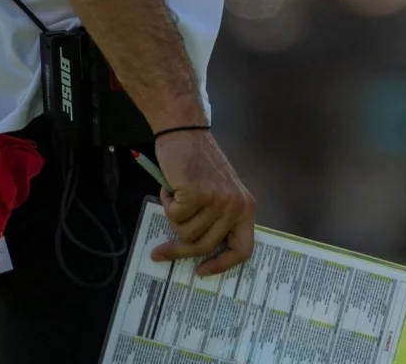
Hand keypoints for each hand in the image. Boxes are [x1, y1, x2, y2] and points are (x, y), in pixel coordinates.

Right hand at [148, 130, 255, 275]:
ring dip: (174, 216)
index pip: (243, 249)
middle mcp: (235, 206)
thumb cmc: (199, 165)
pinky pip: (173, 215)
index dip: (222, 265)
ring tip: (178, 194)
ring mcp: (217, 200)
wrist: (186, 133)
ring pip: (185, 232)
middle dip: (179, 250)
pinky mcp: (197, 193)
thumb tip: (197, 255)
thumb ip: (216, 220)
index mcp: (245, 208)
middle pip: (204, 246)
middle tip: (159, 252)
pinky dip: (166, 203)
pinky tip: (172, 186)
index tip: (201, 271)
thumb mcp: (219, 194)